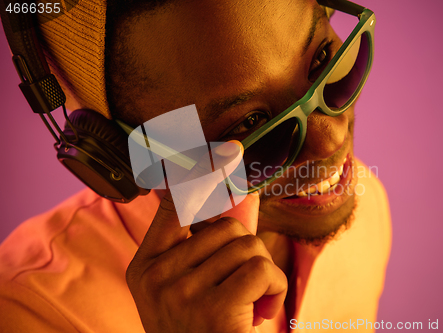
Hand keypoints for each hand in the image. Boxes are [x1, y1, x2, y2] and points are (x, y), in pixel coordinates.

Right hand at [126, 141, 287, 332]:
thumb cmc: (200, 328)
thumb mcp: (186, 288)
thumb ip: (198, 246)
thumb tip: (228, 194)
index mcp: (145, 266)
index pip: (173, 205)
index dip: (202, 174)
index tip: (228, 148)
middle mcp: (156, 276)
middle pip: (223, 228)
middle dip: (244, 252)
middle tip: (240, 282)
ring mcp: (181, 292)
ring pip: (246, 246)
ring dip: (261, 272)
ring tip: (250, 300)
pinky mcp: (213, 308)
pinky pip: (260, 268)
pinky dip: (273, 287)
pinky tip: (261, 309)